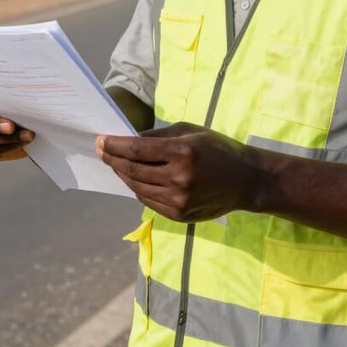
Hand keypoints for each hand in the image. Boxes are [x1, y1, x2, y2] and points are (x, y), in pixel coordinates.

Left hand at [95, 122, 260, 221]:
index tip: (100, 140)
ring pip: (137, 187)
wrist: (246, 181)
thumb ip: (159, 136)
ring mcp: (178, 200)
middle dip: (112, 159)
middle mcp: (178, 178)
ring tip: (113, 163)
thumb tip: (130, 140)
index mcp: (181, 152)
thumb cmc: (218, 148)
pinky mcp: (179, 215)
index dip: (114, 145)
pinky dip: (136, 188)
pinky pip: (148, 200)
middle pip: (133, 170)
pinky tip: (131, 178)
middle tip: (100, 150)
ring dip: (121, 174)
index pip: (137, 150)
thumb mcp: (190, 132)